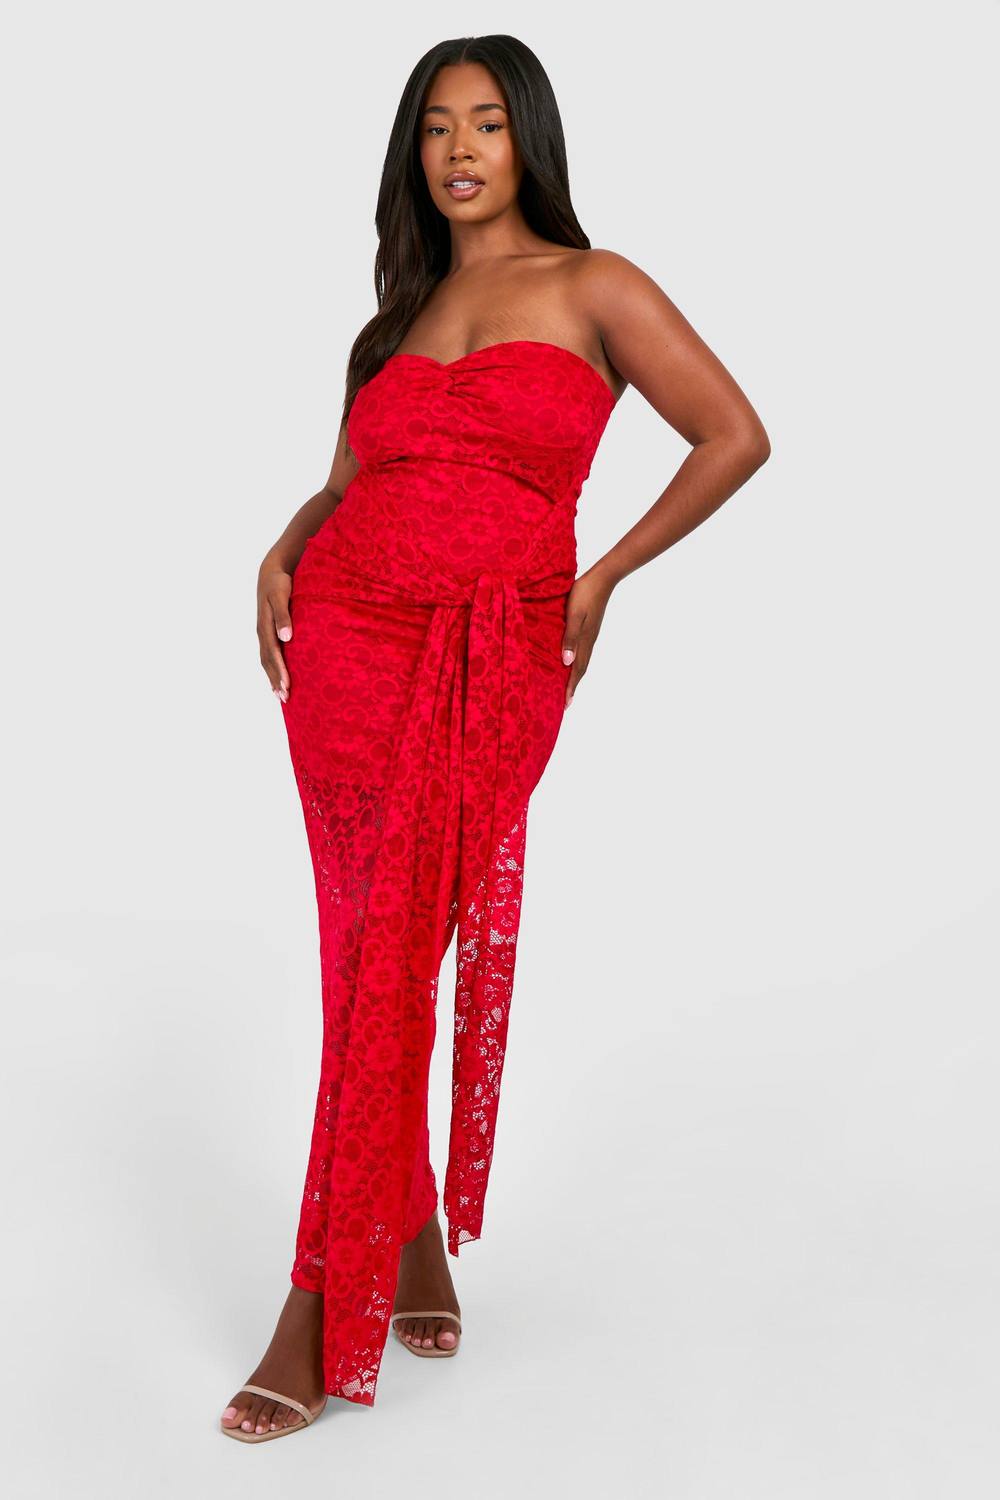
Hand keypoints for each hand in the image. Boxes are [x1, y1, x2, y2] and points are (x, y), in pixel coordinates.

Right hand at [257, 558, 293, 702]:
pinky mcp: (268, 632)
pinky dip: (272, 669)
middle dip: (276, 680)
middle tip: (285, 698)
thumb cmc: (279, 583)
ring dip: (273, 678)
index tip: (287, 686)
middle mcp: (262, 633)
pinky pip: (268, 655)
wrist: (270, 572)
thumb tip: (286, 637)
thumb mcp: (281, 595)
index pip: (273, 654)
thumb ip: (283, 615)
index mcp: (265, 626)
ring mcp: (264, 633)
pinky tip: (277, 679)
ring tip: (281, 695)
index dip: (279, 671)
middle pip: (268, 661)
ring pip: (267, 660)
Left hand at [560, 565, 615, 707]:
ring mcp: (591, 635)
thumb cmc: (585, 593)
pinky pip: (583, 651)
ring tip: (569, 687)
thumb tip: (566, 662)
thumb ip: (570, 637)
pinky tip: (572, 661)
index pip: (576, 670)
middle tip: (566, 703)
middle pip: (581, 669)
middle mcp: (589, 641)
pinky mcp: (591, 628)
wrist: (603, 577)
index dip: (570, 687)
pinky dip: (577, 662)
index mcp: (585, 640)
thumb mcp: (574, 615)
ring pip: (583, 661)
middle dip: (573, 687)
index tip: (565, 704)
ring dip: (575, 676)